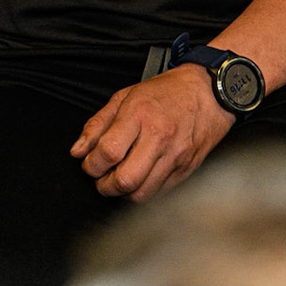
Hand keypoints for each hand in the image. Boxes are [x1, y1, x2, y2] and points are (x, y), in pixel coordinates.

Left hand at [70, 64, 233, 200]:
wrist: (208, 94)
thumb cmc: (165, 93)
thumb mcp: (123, 97)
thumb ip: (97, 124)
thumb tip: (77, 150)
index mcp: (139, 116)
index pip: (108, 152)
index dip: (91, 165)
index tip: (88, 164)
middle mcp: (159, 138)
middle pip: (125, 180)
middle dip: (105, 186)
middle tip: (100, 179)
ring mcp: (176, 156)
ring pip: (143, 193)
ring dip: (123, 193)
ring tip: (117, 180)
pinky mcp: (187, 169)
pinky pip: (160, 193)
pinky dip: (144, 191)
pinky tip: (138, 179)